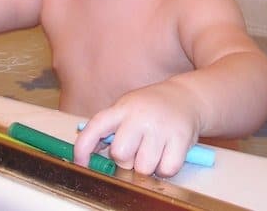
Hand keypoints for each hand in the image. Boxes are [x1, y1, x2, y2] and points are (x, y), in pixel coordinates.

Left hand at [73, 81, 201, 176]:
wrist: (186, 96)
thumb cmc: (150, 107)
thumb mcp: (126, 109)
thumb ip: (108, 129)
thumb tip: (88, 153)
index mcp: (122, 108)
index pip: (95, 127)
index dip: (83, 148)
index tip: (80, 163)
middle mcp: (139, 116)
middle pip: (120, 154)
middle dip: (126, 159)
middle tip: (136, 149)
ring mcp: (160, 127)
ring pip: (143, 167)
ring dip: (148, 166)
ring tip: (153, 149)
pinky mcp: (180, 138)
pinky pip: (166, 170)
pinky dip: (166, 168)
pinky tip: (167, 152)